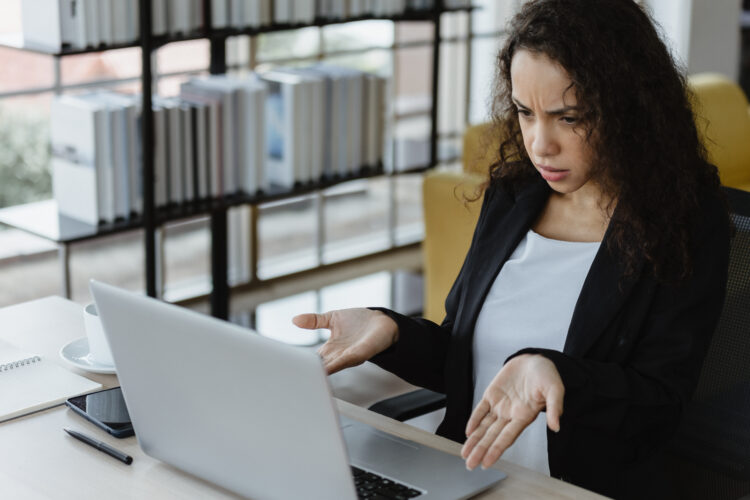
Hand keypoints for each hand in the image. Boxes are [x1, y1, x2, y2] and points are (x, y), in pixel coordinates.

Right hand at [292, 308, 397, 373]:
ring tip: (303, 378)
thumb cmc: (360, 322)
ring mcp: (348, 357)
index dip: (299, 363)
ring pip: (329, 368)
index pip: (310, 359)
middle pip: (318, 367)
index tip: (284, 367)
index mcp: (330, 349)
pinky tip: (324, 369)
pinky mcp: (359, 354)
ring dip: (317, 373)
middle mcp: (337, 356)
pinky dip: (334, 366)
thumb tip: (294, 320)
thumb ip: (314, 321)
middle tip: (289, 379)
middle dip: (306, 373)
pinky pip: (344, 361)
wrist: (383, 321)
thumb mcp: (332, 318)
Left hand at [461, 354, 563, 469]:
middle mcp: (510, 414)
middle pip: (492, 436)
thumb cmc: (546, 375)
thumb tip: (556, 425)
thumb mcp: (555, 389)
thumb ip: (555, 407)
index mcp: (524, 415)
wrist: (536, 359)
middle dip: (480, 450)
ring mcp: (500, 405)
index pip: (506, 437)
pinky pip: (481, 409)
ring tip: (465, 453)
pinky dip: (474, 420)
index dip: (495, 450)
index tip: (487, 463)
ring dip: (474, 440)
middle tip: (470, 464)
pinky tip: (468, 431)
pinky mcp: (492, 394)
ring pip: (484, 426)